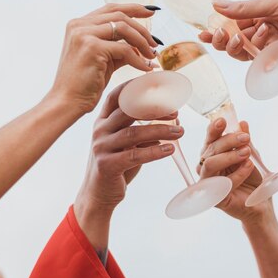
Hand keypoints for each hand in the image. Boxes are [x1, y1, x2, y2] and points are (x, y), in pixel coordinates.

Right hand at [47, 3, 159, 114]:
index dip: (133, 8)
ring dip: (142, 41)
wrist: (67, 102)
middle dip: (142, 28)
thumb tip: (145, 45)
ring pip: (123, 28)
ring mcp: (84, 34)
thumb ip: (119, 47)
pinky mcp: (91, 48)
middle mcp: (79, 25)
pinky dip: (138, 59)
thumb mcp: (104, 59)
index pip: (111, 8)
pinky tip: (146, 68)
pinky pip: (124, 49)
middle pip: (119, 15)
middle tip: (156, 42)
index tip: (151, 12)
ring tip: (152, 55)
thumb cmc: (85, 84)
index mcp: (79, 24)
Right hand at [74, 83, 183, 214]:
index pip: (117, 96)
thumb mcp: (131, 145)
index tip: (157, 83)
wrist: (98, 194)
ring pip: (134, 133)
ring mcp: (101, 147)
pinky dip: (154, 152)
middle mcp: (100, 130)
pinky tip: (169, 150)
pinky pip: (134, 155)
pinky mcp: (106, 165)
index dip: (136, 86)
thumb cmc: (117, 165)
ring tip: (179, 132)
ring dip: (160, 131)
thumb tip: (174, 120)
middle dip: (155, 108)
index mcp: (104, 121)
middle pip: (128, 111)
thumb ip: (147, 131)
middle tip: (176, 111)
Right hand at [197, 119, 271, 223]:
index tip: (223, 121)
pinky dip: (237, 174)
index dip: (213, 129)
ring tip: (247, 153)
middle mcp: (207, 167)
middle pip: (210, 149)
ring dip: (229, 156)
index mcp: (214, 155)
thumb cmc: (253, 179)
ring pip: (210, 164)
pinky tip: (249, 167)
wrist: (262, 203)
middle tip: (245, 138)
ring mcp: (208, 183)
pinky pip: (221, 183)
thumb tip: (242, 123)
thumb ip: (245, 141)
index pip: (210, 139)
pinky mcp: (214, 198)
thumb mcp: (252, 156)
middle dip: (228, 141)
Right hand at [199, 0, 277, 62]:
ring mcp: (271, 45)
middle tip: (222, 37)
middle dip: (224, 40)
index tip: (202, 32)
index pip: (232, 22)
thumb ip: (244, 8)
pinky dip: (257, 56)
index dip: (217, 28)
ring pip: (244, 53)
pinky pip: (260, 62)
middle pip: (234, 40)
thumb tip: (215, 4)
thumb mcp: (273, 3)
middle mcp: (263, 29)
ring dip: (239, 47)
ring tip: (244, 38)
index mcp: (260, 13)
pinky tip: (264, 43)